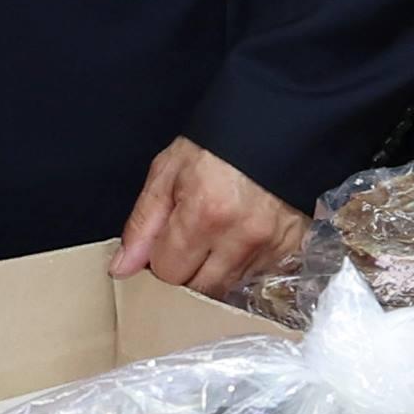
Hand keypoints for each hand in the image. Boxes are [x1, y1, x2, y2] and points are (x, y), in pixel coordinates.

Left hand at [113, 137, 302, 296]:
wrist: (275, 124)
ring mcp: (271, 245)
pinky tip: (239, 236)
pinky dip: (242, 264)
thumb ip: (142, 225)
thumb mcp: (167, 172)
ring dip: (215, 269)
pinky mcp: (291, 248)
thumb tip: (122, 268)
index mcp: (205, 214)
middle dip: (188, 269)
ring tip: (215, 233)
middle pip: (200, 289)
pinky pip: (256, 276)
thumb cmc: (217, 144)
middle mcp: (241, 236)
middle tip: (189, 237)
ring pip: (229, 287)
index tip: (166, 238)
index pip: (169, 272)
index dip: (161, 257)